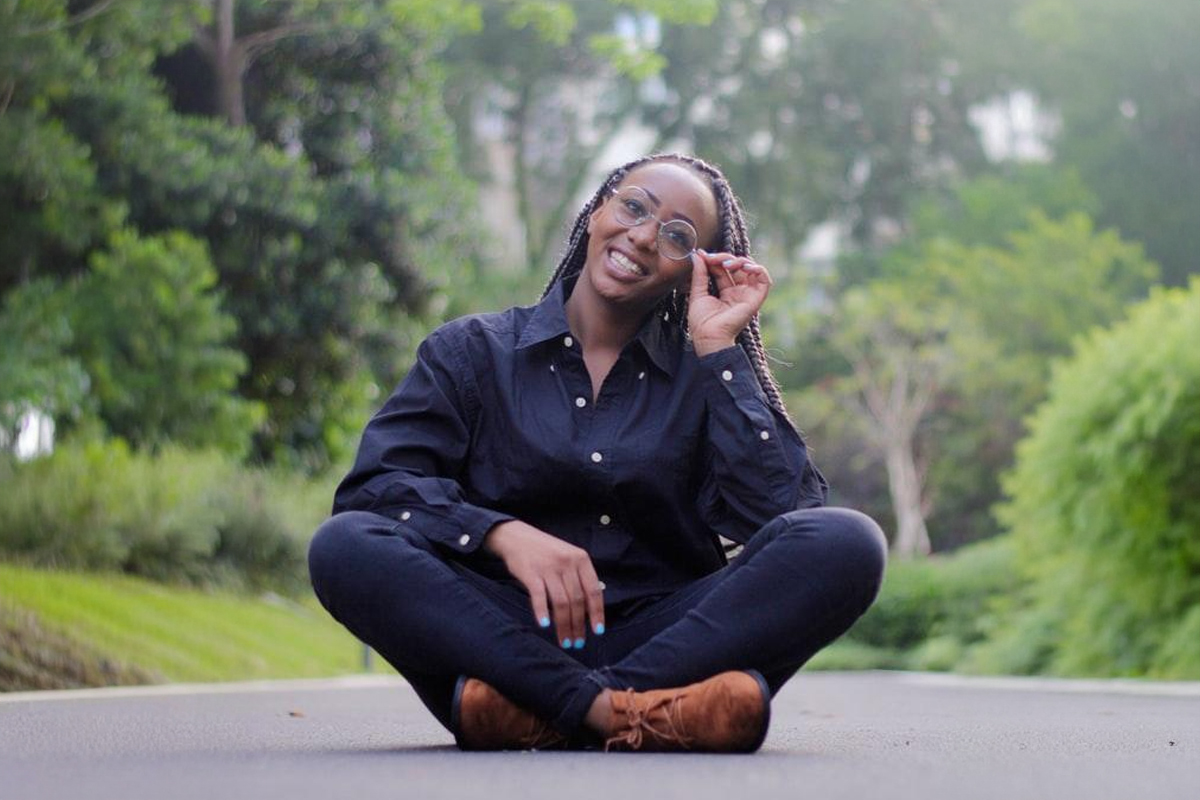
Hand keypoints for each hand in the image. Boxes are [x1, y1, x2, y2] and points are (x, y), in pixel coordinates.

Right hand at [483, 520, 604, 647]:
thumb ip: (579, 577)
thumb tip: (591, 608)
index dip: (597, 613)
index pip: (594, 590)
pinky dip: (543, 612)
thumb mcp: (568, 557)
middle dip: (578, 625)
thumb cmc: (545, 551)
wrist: (517, 537)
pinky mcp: (531, 573)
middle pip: (577, 600)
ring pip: (561, 602)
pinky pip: (540, 596)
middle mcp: (567, 563)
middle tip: (577, 642)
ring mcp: (549, 567)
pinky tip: (545, 625)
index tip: (598, 631)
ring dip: (564, 625)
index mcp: (581, 559)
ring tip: (565, 641)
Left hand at [687, 249, 772, 356]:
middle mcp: (738, 292)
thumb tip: (697, 256)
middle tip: (712, 258)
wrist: (708, 337)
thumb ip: (699, 274)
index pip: (723, 269)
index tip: (703, 255)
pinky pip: (764, 280)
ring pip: (751, 270)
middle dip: (725, 258)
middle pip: (737, 267)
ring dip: (741, 261)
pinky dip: (758, 269)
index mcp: (725, 292)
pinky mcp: (755, 299)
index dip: (715, 259)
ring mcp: (747, 295)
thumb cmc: (701, 322)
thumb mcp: (697, 293)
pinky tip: (745, 266)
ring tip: (727, 263)